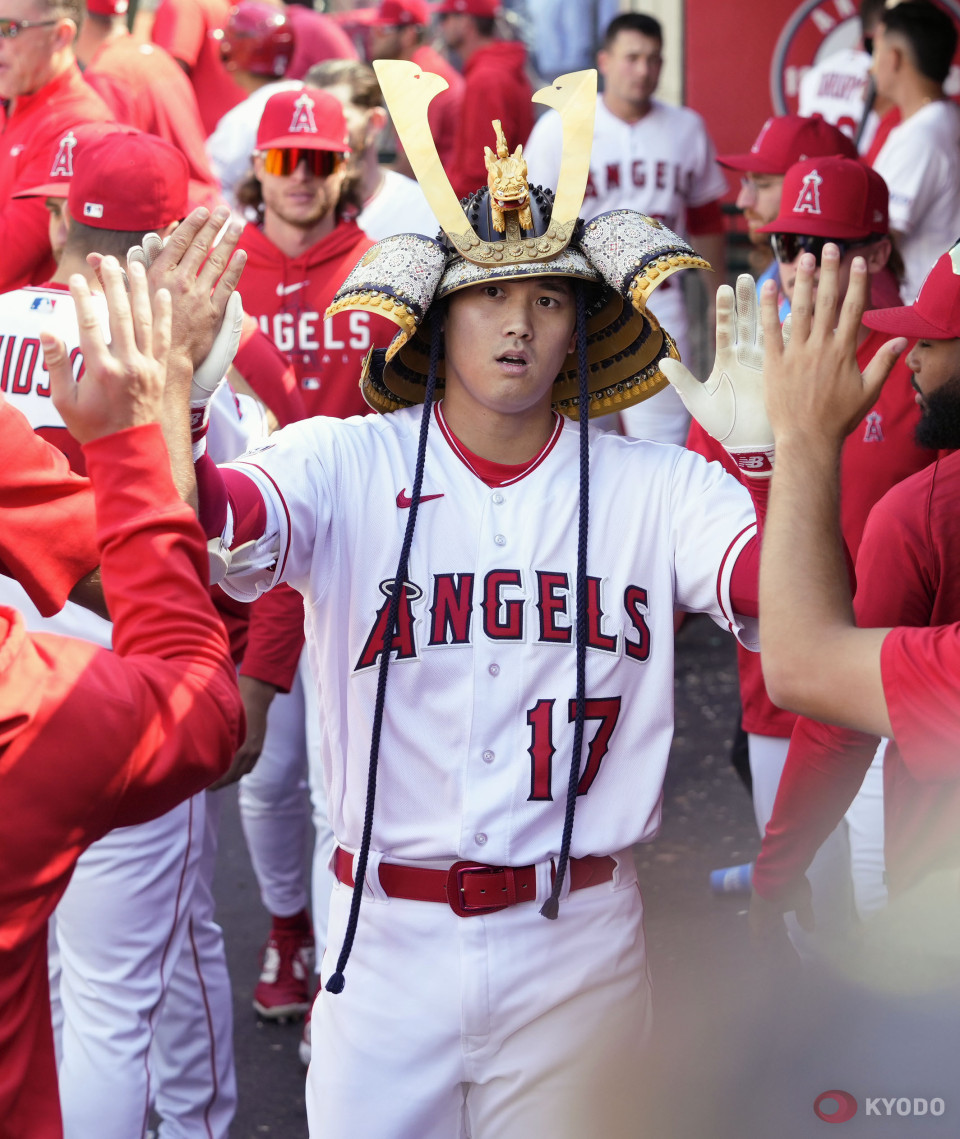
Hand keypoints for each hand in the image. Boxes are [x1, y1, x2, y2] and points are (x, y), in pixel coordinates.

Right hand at [43, 258, 170, 443]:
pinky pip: (163, 336)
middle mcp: (127, 364)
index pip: (90, 324)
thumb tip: (47, 332)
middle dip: (113, 284)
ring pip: (145, 320)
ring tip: (135, 266)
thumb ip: (57, 365)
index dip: (83, 298)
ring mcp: (146, 366)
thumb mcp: (64, 401)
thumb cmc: (92, 426)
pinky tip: (162, 293)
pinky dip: (164, 314)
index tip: (77, 278)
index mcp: (100, 370)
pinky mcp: (159, 370)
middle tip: (106, 260)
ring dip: (139, 290)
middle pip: (120, 315)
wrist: (129, 449)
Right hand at [102, 205, 245, 375]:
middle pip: (200, 247)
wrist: (164, 361)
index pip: (178, 242)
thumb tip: (93, 258)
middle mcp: (180, 282)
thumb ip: (113, 277)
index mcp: (158, 276)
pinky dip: (236, 268)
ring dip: (228, 241)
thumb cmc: (141, 333)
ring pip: (217, 262)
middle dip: (214, 226)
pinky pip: (227, 285)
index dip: (192, 225)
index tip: (202, 211)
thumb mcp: (123, 301)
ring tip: (238, 225)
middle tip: (224, 210)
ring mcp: (199, 296)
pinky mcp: (214, 312)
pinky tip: (242, 254)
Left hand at [208, 675, 277, 789]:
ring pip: (241, 774)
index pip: (224, 772)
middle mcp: (247, 753)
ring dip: (229, 779)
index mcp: (237, 747)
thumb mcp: (220, 722)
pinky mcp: (258, 750)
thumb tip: (200, 754)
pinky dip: (239, 773)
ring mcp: (254, 752)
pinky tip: (231, 771)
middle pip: (232, 776)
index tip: (201, 785)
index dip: (213, 781)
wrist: (256, 699)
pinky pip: (248, 768)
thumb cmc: (234, 707)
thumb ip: (213, 739)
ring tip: (217, 781)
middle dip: (219, 784)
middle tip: (206, 787)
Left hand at [661, 274, 774, 477]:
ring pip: (769, 328)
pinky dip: (793, 331)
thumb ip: (682, 381)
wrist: (748, 443)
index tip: (725, 289)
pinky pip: (788, 347)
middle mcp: (747, 355)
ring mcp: (766, 361)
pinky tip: (798, 313)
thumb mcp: (698, 401)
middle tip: (747, 277)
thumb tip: (661, 363)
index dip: (725, 310)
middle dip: (747, 299)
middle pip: (747, 321)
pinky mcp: (781, 370)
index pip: (725, 328)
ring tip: (773, 285)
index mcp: (727, 359)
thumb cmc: (722, 423)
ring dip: (771, 308)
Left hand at [748, 884, 813, 971]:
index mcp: (776, 912)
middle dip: (781, 957)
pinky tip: (770, 966)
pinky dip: (764, 954)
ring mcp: (760, 921)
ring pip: (765, 944)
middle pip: (773, 942)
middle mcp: (766, 918)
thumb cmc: (791, 884)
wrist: (779, 873)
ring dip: (773, 957)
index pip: (781, 935)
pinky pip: (758, 942)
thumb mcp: (801, 901)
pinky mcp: (756, 922)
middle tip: (789, 972)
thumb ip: (804, 915)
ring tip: (783, 973)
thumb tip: (809, 929)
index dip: (787, 948)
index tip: (796, 961)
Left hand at [760, 245, 905, 450]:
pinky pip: (770, 330)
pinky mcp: (774, 363)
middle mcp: (821, 346)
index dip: (855, 282)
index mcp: (844, 351)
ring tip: (802, 258)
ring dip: (801, 281)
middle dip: (828, 272)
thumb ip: (884, 363)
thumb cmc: (838, 419)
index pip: (853, 308)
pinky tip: (766, 286)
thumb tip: (903, 339)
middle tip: (828, 246)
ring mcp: (796, 354)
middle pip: (826, 301)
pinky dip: (768, 308)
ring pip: (799, 309)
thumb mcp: (868, 391)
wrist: (807, 439)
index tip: (857, 261)